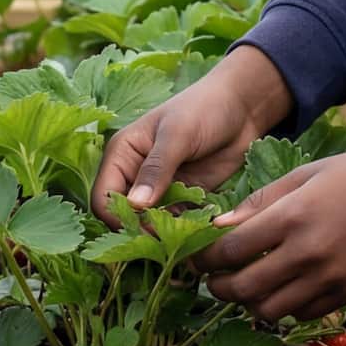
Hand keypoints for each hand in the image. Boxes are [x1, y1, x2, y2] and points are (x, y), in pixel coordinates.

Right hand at [96, 49, 295, 216]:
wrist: (243, 107)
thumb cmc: (205, 108)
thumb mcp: (178, 135)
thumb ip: (156, 169)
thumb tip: (134, 205)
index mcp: (122, 154)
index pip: (103, 199)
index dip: (118, 218)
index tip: (144, 231)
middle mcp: (134, 174)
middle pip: (124, 216)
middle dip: (142, 230)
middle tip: (167, 239)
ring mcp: (159, 187)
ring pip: (150, 223)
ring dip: (164, 232)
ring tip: (187, 232)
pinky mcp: (182, 196)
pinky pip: (175, 222)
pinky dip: (184, 228)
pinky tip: (201, 225)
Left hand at [197, 142, 345, 321]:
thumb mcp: (306, 174)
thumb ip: (261, 202)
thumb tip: (220, 227)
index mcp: (292, 217)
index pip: (231, 250)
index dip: (205, 259)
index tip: (196, 259)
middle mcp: (307, 253)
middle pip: (243, 288)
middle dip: (218, 288)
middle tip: (212, 281)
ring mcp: (330, 279)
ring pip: (269, 311)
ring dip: (249, 303)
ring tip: (245, 288)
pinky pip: (302, 315)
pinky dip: (284, 308)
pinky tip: (281, 290)